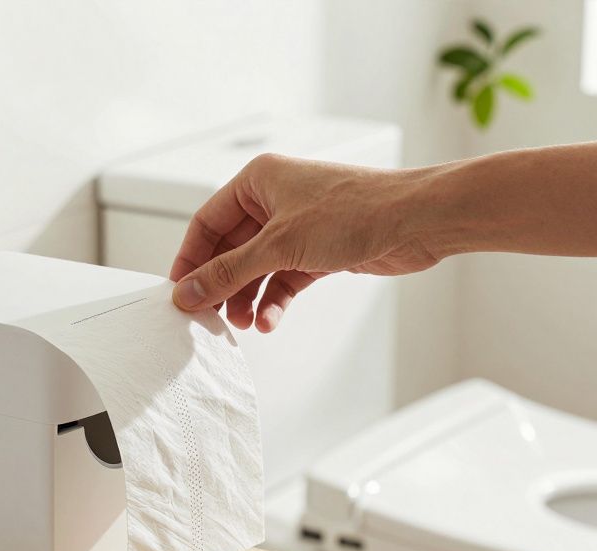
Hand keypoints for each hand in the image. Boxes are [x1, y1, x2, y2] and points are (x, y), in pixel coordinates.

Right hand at [169, 153, 443, 330]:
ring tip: (241, 324)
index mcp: (258, 180)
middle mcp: (276, 199)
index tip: (180, 292)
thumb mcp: (279, 246)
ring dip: (247, 297)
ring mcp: (299, 226)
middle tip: (207, 316)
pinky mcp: (320, 250)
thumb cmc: (356, 211)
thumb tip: (189, 291)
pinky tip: (269, 320)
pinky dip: (275, 300)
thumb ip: (229, 272)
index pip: (207, 222)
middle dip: (222, 284)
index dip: (191, 259)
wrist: (416, 221)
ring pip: (258, 268)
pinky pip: (285, 279)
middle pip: (231, 248)